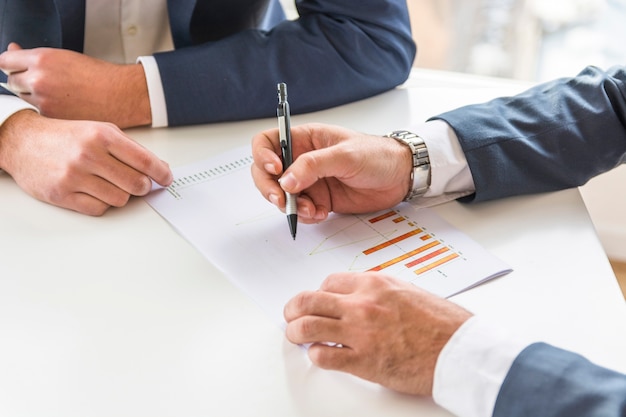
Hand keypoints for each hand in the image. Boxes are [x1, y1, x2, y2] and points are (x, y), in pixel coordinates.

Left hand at [0, 43, 150, 127]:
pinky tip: (65, 108)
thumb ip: (34, 57)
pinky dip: (47, 112)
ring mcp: (43, 102)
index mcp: (42, 59)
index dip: (13, 65)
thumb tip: (13, 51)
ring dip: (35, 98)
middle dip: (24, 82)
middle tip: (48, 84)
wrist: (122, 95)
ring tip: (60, 97)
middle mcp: (39, 80)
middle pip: (12, 82)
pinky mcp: (52, 119)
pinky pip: (38, 115)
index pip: (5, 61)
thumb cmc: (99, 76)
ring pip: (25, 100)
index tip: (19, 69)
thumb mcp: (64, 57)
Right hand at [0, 110, 171, 215]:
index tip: (166, 179)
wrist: (23, 141)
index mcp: (102, 135)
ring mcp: (74, 176)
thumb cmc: (67, 137)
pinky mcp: (62, 194)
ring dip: (121, 195)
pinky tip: (94, 191)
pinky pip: (99, 209)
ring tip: (109, 183)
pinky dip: (102, 203)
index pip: (145, 161)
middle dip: (142, 187)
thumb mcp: (100, 130)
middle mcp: (88, 154)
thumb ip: (131, 149)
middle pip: (136, 184)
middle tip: (138, 183)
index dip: (162, 174)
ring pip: (120, 199)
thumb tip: (160, 168)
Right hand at [251, 123, 411, 223]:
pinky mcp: (319, 199)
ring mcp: (310, 181)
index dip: (263, 156)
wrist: (400, 177)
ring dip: (291, 206)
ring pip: (282, 195)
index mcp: (305, 139)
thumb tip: (285, 180)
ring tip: (311, 209)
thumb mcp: (345, 155)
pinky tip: (321, 213)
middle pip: (267, 173)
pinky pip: (301, 210)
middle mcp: (302, 159)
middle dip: (270, 188)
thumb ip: (313, 166)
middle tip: (282, 200)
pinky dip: (306, 215)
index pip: (268, 142)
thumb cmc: (377, 155)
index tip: (275, 169)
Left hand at [283, 272, 471, 395]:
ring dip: (295, 332)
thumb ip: (378, 292)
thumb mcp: (407, 291)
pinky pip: (323, 356)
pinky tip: (321, 355)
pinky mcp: (363, 361)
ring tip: (296, 336)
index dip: (318, 293)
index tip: (317, 302)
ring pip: (306, 326)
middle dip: (293, 309)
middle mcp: (362, 304)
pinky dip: (316, 355)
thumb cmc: (442, 322)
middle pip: (308, 300)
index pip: (329, 282)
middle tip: (291, 316)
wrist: (459, 349)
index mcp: (373, 283)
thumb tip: (358, 296)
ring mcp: (359, 333)